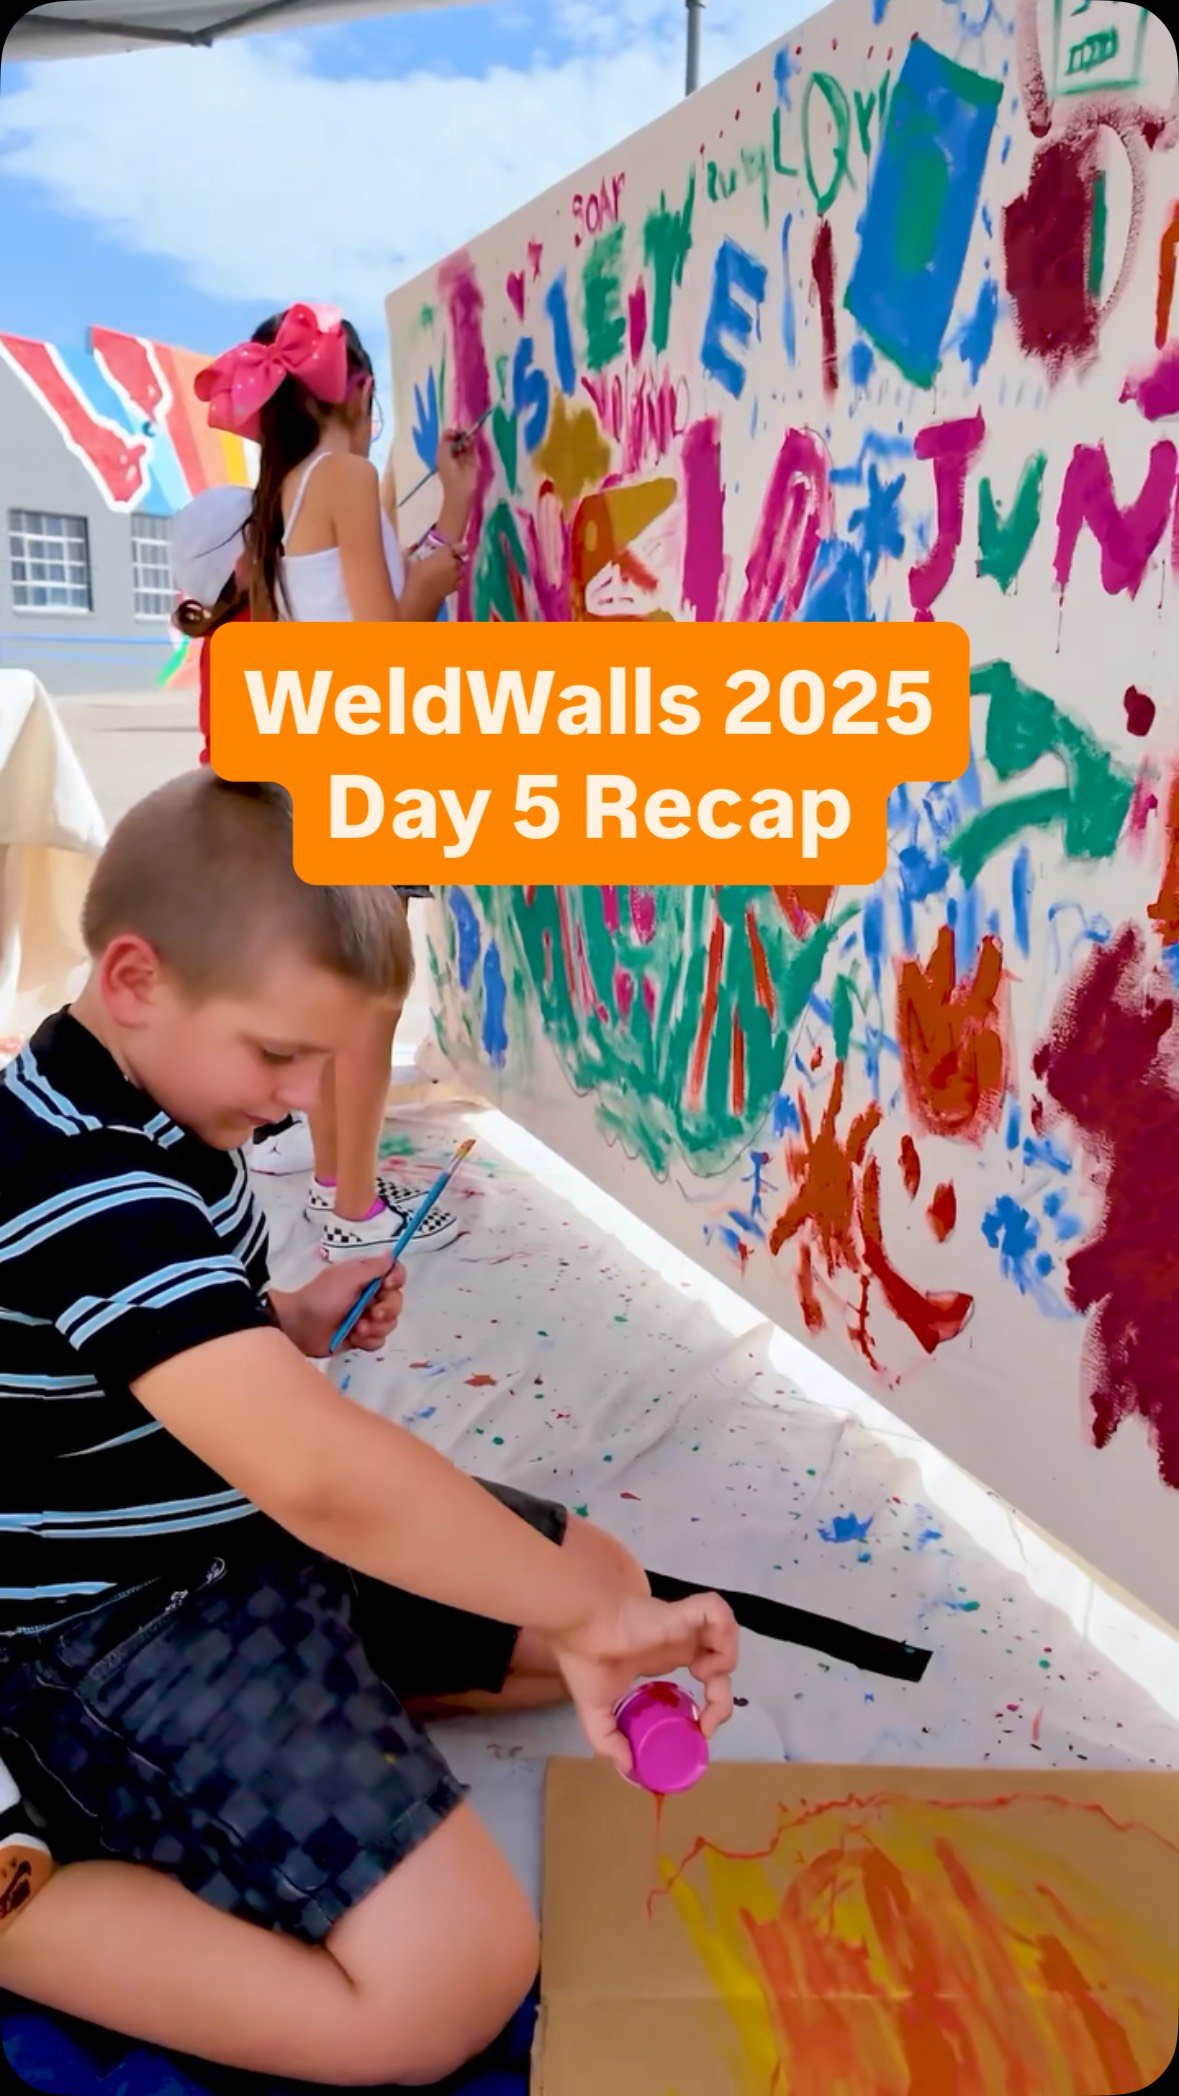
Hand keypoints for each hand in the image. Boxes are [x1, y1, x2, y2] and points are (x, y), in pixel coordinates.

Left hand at [273, 1255, 405, 1359]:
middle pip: (396, 1301)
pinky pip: (379, 1340)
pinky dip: (368, 1340)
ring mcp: (366, 1318)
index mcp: (366, 1277)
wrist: (300, 1326)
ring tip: (357, 1328)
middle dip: (386, 1310)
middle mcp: (370, 1296)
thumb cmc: (322, 1297)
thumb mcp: (348, 1277)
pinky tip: (354, 1338)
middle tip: (372, 1314)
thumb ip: (373, 1267)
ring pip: (389, 1323)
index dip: (397, 1279)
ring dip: (375, 1327)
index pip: (395, 1273)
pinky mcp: (361, 1337)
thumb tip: (392, 1253)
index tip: (387, 1285)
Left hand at [435, 425, 478, 531]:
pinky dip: (473, 443)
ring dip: (468, 438)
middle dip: (462, 434)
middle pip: (457, 437)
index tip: (459, 431)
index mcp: (443, 452)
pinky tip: (474, 440)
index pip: (448, 436)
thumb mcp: (444, 456)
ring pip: (465, 442)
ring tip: (471, 437)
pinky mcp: (472, 462)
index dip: (453, 431)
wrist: (460, 495)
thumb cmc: (450, 476)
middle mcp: (453, 453)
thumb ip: (448, 440)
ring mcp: (463, 457)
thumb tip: (453, 427)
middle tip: (466, 434)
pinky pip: (472, 448)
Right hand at [552, 1590, 737, 1775]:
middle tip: (710, 1716)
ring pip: (727, 1633)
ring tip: (703, 1678)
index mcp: (663, 1657)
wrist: (579, 1630)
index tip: (702, 1727)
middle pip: (721, 1659)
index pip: (704, 1672)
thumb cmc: (586, 1663)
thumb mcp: (596, 1713)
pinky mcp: (683, 1612)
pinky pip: (718, 1611)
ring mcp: (682, 1625)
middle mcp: (678, 1641)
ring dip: (726, 1659)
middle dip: (724, 1692)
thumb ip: (610, 1742)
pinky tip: (704, 1660)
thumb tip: (628, 1769)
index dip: (713, 1702)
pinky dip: (723, 1635)